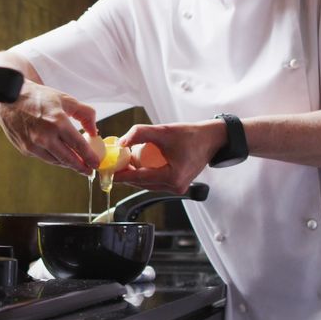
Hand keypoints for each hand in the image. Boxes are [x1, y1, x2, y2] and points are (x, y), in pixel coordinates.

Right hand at [0, 80, 101, 173]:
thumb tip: (94, 132)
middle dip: (81, 167)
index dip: (90, 157)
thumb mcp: (66, 99)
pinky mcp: (25, 149)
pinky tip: (60, 154)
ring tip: (77, 163)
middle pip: (68, 159)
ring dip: (68, 163)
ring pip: (56, 161)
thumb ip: (85, 114)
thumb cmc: (39, 97)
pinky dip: (54, 157)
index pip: (79, 145)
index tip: (96, 163)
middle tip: (89, 170)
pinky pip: (45, 157)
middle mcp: (45, 136)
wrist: (9, 98)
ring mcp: (34, 144)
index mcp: (57, 122)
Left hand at [112, 120, 226, 192]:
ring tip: (124, 161)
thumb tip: (121, 142)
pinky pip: (155, 181)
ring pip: (148, 183)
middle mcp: (175, 187)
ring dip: (136, 173)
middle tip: (113, 163)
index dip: (121, 174)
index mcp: (173, 177)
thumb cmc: (192, 135)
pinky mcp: (177, 184)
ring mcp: (177, 188)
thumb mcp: (164, 131)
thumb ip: (140, 133)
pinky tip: (138, 163)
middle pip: (142, 182)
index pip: (140, 178)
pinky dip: (146, 173)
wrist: (212, 139)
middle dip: (127, 173)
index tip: (108, 171)